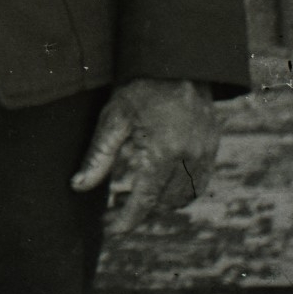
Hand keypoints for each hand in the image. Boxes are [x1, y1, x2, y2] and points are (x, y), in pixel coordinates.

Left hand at [71, 77, 216, 228]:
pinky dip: (179, 190)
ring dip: (161, 201)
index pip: (146, 199)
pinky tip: (158, 181)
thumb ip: (98, 157)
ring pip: (185, 196)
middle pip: (166, 201)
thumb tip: (79, 187)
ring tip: (132, 194)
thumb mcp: (112, 119)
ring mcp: (206, 154)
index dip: (128, 218)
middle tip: (115, 206)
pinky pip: (199, 183)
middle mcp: (190, 157)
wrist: (176, 64)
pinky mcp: (213, 149)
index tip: (112, 230)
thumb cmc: (138, 88)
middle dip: (141, 208)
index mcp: (164, 151)